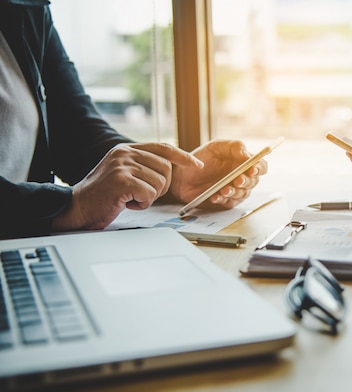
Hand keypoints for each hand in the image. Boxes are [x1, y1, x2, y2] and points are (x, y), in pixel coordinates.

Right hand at [51, 143, 202, 231]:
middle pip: (166, 169)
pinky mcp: (122, 180)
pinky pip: (149, 194)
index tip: (197, 165)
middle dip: (160, 187)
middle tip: (140, 194)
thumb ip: (143, 166)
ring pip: (159, 183)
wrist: (76, 207)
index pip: (164, 148)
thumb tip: (170, 168)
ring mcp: (123, 165)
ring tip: (129, 197)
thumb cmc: (102, 195)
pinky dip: (141, 204)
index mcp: (127, 149)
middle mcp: (125, 153)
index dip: (183, 157)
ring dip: (148, 197)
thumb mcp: (124, 173)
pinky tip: (126, 202)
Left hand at [168, 140, 267, 209]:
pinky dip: (223, 199)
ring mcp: (235, 190)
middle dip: (246, 181)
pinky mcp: (226, 201)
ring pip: (243, 194)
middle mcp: (242, 176)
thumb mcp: (216, 146)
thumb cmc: (200, 158)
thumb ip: (234, 147)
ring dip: (234, 192)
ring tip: (223, 189)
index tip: (252, 169)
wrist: (182, 175)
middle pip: (254, 182)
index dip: (259, 168)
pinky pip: (230, 203)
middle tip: (237, 180)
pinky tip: (215, 196)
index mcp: (243, 162)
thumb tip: (248, 155)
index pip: (260, 166)